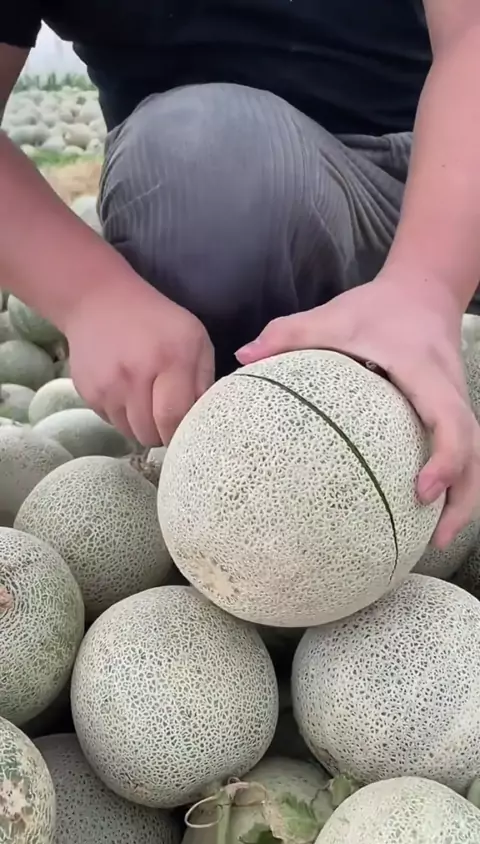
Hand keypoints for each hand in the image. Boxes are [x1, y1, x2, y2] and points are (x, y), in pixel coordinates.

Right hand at [65, 276, 214, 446]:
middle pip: (150, 433)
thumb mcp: (195, 338)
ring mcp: (107, 387)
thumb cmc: (157, 321)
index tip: (188, 432)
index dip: (182, 434)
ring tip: (146, 401)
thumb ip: (205, 381)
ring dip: (142, 426)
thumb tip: (205, 421)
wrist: (98, 300)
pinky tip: (125, 392)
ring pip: (130, 433)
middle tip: (167, 417)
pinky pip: (111, 422)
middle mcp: (135, 375)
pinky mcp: (87, 393)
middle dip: (163, 433)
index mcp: (170, 359)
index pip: (174, 418)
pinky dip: (123, 416)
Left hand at [236, 275, 479, 547]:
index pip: (452, 422)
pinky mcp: (450, 411)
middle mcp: (451, 393)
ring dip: (463, 499)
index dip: (446, 459)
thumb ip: (290, 333)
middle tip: (434, 540)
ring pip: (477, 457)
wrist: (424, 290)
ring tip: (436, 541)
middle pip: (477, 453)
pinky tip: (427, 509)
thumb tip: (243, 357)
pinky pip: (462, 450)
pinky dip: (453, 482)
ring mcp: (456, 404)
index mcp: (426, 374)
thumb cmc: (379, 306)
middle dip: (463, 498)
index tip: (422, 491)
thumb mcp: (335, 314)